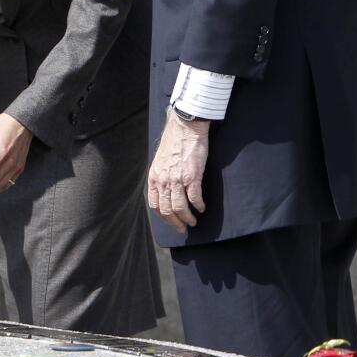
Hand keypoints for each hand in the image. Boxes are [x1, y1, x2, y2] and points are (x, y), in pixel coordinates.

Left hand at [148, 111, 209, 232]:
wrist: (185, 128)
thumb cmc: (174, 143)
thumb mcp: (160, 161)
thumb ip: (161, 176)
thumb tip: (165, 191)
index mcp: (154, 177)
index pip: (154, 204)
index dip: (163, 217)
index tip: (171, 222)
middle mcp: (163, 180)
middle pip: (166, 209)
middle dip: (175, 222)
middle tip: (183, 228)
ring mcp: (177, 179)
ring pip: (180, 207)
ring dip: (188, 218)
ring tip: (193, 221)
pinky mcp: (192, 176)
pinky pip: (195, 198)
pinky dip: (199, 206)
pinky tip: (202, 208)